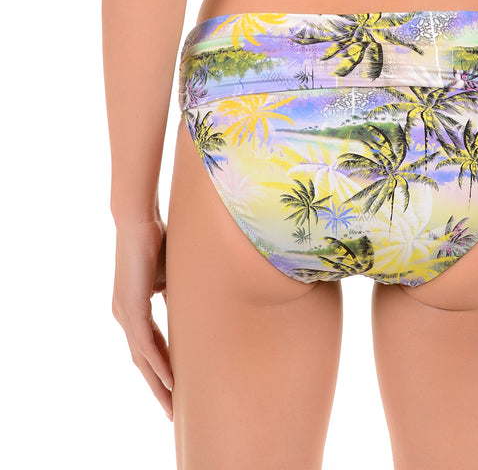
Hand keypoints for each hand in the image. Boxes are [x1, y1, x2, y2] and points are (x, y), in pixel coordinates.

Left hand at [111, 218, 173, 419]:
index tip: (176, 389)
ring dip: (158, 384)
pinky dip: (158, 364)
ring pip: (142, 358)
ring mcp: (125, 313)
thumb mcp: (171, 276)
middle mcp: (124, 315)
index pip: (148, 347)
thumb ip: (176, 295)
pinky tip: (169, 380)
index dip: (161, 369)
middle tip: (172, 412)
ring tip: (172, 406)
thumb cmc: (157, 240)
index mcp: (132, 308)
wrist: (138, 219)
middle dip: (158, 388)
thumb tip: (197, 306)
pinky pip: (145, 344)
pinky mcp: (130, 307)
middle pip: (142, 361)